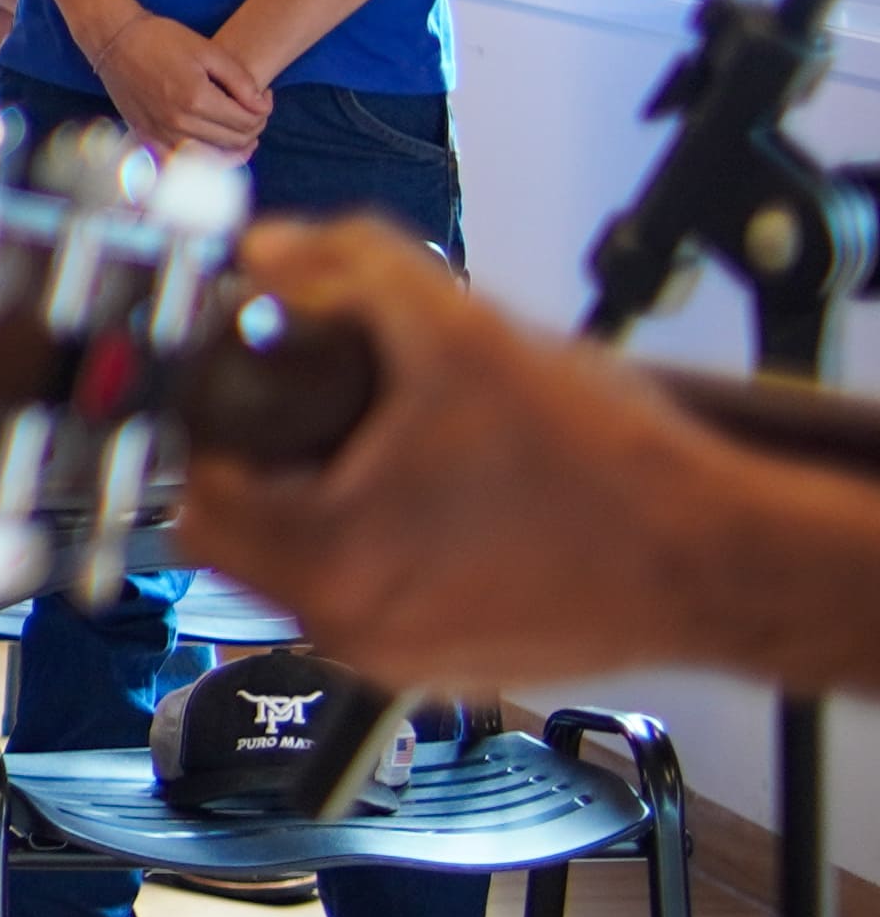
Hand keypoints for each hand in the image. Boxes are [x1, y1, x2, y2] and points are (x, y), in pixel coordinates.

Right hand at [81, 7, 271, 160]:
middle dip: (254, 128)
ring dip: (234, 148)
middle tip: (254, 110)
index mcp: (196, 99)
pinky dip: (204, 160)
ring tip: (241, 131)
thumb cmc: (162, 39)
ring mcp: (161, 134)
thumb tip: (261, 107)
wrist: (116, 41)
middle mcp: (179, 123)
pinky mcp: (147, 137)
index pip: (247, 122)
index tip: (264, 96)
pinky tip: (213, 149)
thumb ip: (240, 80)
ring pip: (213, 158)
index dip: (264, 110)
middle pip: (234, 142)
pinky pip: (183, 162)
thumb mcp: (208, 50)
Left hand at [174, 219, 713, 679]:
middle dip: (264, 457)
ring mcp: (394, 657)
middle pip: (235, 532)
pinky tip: (441, 491)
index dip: (216, 417)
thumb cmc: (612, 471)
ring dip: (320, 498)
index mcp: (325, 562)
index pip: (195, 489)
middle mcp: (345, 629)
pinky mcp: (442, 664)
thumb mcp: (464, 332)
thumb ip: (351, 271)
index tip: (251, 379)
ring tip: (392, 442)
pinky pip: (368, 593)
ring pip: (300, 566)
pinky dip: (378, 539)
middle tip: (317, 403)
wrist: (722, 559)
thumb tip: (272, 251)